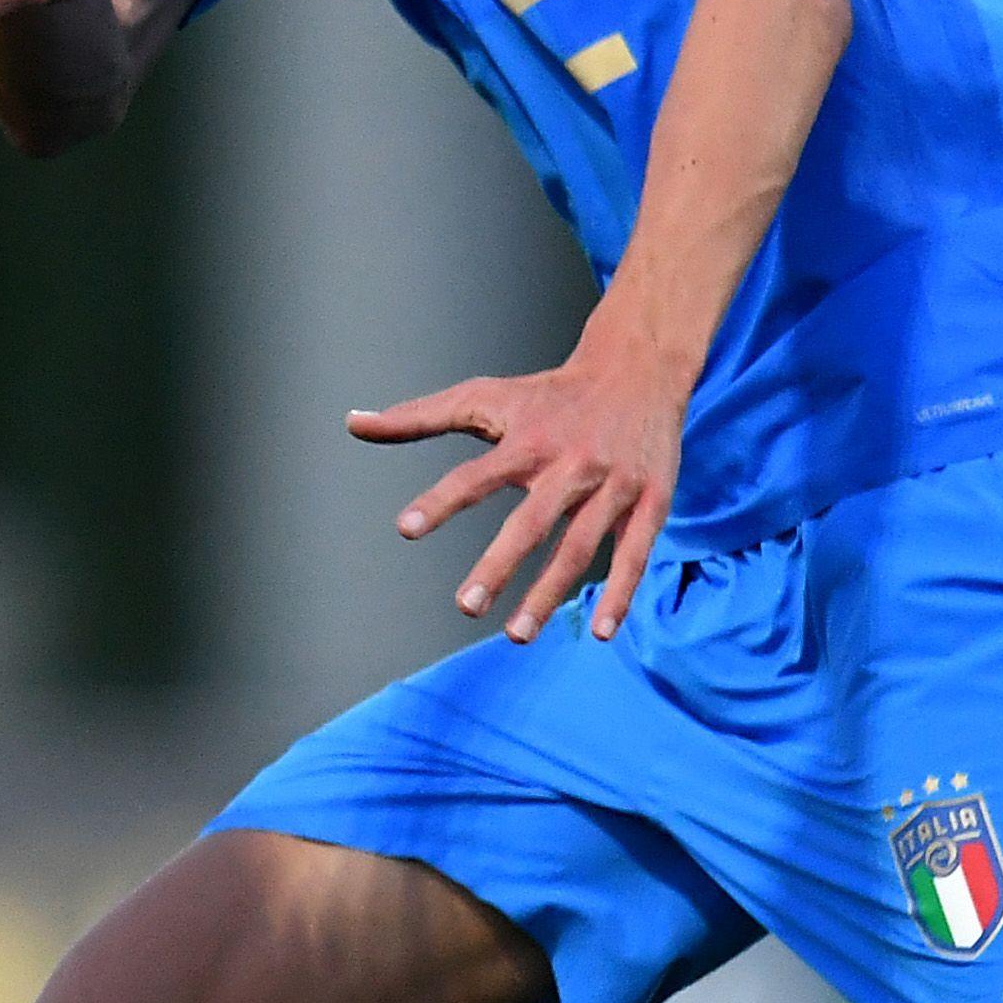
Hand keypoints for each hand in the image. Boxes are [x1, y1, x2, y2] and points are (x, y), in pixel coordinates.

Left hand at [343, 312, 695, 643]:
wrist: (637, 368)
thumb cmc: (548, 393)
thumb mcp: (484, 396)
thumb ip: (418, 416)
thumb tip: (352, 423)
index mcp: (527, 440)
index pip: (476, 475)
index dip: (441, 501)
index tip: (405, 529)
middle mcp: (569, 464)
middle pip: (531, 521)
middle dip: (499, 565)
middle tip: (465, 607)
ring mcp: (613, 484)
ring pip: (580, 546)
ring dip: (549, 592)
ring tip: (516, 634)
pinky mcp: (651, 501)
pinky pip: (635, 554)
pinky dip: (620, 593)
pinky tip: (600, 632)